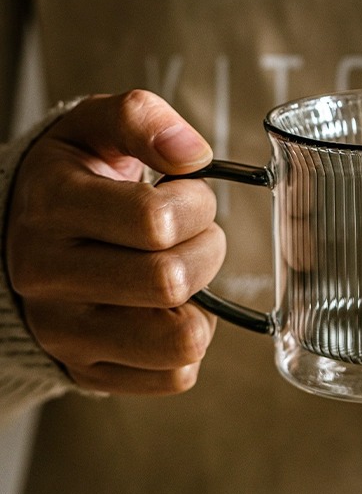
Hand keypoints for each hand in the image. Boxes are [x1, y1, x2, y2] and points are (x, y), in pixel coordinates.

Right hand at [6, 90, 225, 394]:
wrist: (23, 238)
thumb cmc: (75, 181)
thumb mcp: (95, 129)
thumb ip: (142, 120)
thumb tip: (193, 154)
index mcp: (51, 207)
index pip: (154, 220)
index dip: (195, 204)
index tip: (186, 194)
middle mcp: (47, 276)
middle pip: (171, 280)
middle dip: (207, 248)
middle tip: (193, 234)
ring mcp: (64, 333)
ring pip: (180, 340)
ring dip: (204, 302)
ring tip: (183, 274)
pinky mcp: (88, 370)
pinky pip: (176, 374)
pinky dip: (188, 341)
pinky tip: (166, 310)